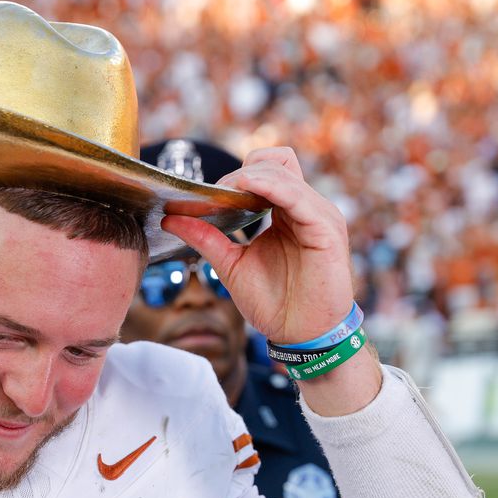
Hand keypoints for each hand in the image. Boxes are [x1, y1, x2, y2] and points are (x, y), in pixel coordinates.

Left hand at [160, 147, 352, 343]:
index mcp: (287, 212)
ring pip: (284, 170)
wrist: (300, 336)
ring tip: (224, 192)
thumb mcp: (231, 265)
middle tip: (213, 196)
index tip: (206, 195)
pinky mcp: (326, 229)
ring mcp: (318, 215)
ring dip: (250, 176)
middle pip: (275, 161)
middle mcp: (305, 207)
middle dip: (240, 173)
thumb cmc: (274, 303)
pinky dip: (270, 187)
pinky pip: (298, 196)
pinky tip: (246, 189)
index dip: (236, 175)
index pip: (266, 170)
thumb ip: (206, 239)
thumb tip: (171, 218)